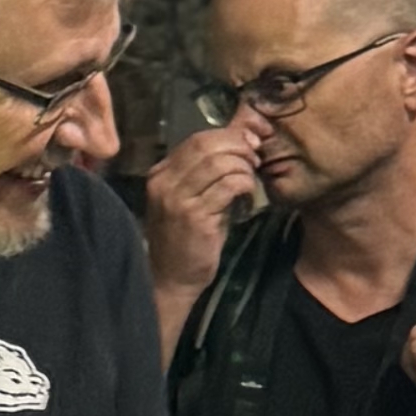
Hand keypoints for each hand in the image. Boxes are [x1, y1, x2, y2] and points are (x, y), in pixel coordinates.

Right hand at [141, 114, 263, 297]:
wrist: (171, 279)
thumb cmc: (185, 239)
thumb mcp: (191, 199)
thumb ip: (208, 171)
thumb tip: (241, 138)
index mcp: (160, 174)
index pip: (196, 139)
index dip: (228, 135)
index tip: (250, 142)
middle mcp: (164, 182)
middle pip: (207, 145)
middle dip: (238, 147)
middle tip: (255, 158)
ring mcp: (177, 199)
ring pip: (220, 163)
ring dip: (244, 167)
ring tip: (250, 180)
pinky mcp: (195, 217)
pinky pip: (228, 186)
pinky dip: (244, 185)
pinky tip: (247, 197)